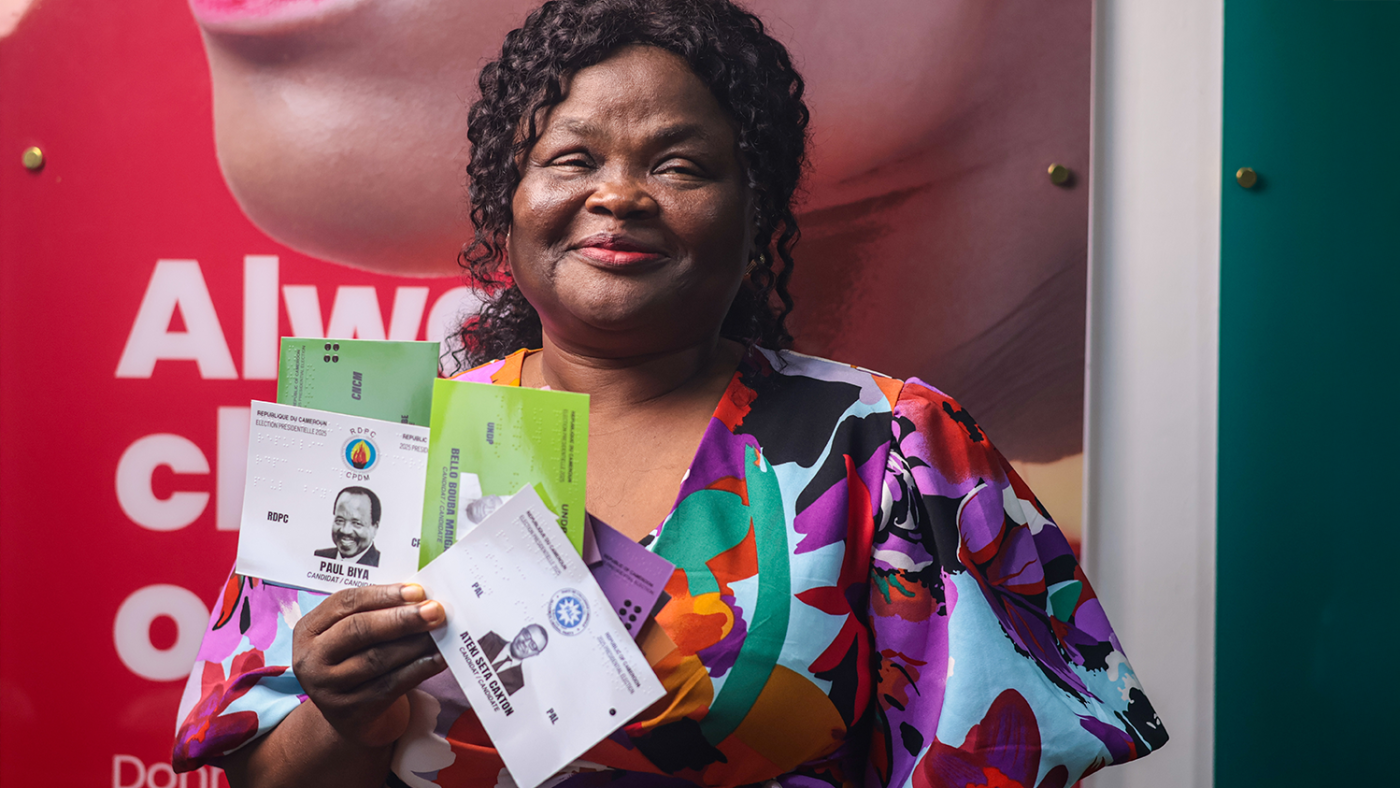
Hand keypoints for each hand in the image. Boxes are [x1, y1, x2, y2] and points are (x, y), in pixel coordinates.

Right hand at [292, 583, 446, 747]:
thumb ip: (375, 613)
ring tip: (440, 632)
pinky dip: (418, 669)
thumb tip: (420, 597)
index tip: (417, 591)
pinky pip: (390, 685)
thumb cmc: (355, 660)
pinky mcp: (350, 712)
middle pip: (358, 630)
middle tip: (434, 610)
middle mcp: (311, 659)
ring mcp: (327, 689)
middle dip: (401, 618)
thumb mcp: (350, 636)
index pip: (345, 603)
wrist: (349, 716)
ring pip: (376, 659)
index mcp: (308, 630)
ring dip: (414, 643)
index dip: (383, 595)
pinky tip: (438, 658)